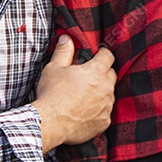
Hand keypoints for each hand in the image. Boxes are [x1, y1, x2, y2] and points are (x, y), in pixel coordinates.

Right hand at [32, 36, 115, 152]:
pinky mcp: (105, 121)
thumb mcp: (54, 68)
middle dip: (103, 73)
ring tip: (85, 96)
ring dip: (101, 92)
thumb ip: (64, 51)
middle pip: (111, 74)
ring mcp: (107, 105)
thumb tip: (66, 38)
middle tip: (88, 76)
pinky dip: (99, 110)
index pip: (108, 55)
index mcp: (97, 71)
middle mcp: (106, 87)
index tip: (96, 55)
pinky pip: (106, 112)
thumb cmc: (52, 93)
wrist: (50, 123)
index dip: (102, 54)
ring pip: (109, 94)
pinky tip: (86, 111)